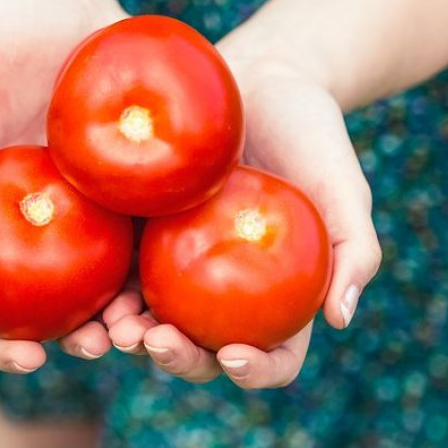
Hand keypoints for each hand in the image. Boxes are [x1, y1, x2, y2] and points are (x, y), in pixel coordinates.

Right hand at [0, 0, 126, 371]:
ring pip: (78, 293)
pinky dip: (144, 288)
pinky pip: (135, 253)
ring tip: (110, 342)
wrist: (78, 13)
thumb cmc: (9, 19)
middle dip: (13, 339)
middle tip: (32, 358)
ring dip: (89, 329)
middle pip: (7, 296)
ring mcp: (79, 215)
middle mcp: (24, 215)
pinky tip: (163, 304)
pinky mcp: (130, 202)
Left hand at [106, 58, 380, 388]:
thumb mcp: (344, 186)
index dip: (254, 370)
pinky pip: (122, 267)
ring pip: (154, 318)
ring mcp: (183, 262)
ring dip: (131, 336)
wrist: (261, 77)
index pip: (273, 354)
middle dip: (178, 359)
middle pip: (203, 347)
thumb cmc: (312, 133)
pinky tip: (92, 289)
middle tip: (155, 342)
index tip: (232, 355)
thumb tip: (341, 318)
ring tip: (114, 329)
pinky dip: (105, 290)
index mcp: (280, 294)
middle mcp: (228, 289)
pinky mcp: (145, 230)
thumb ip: (355, 249)